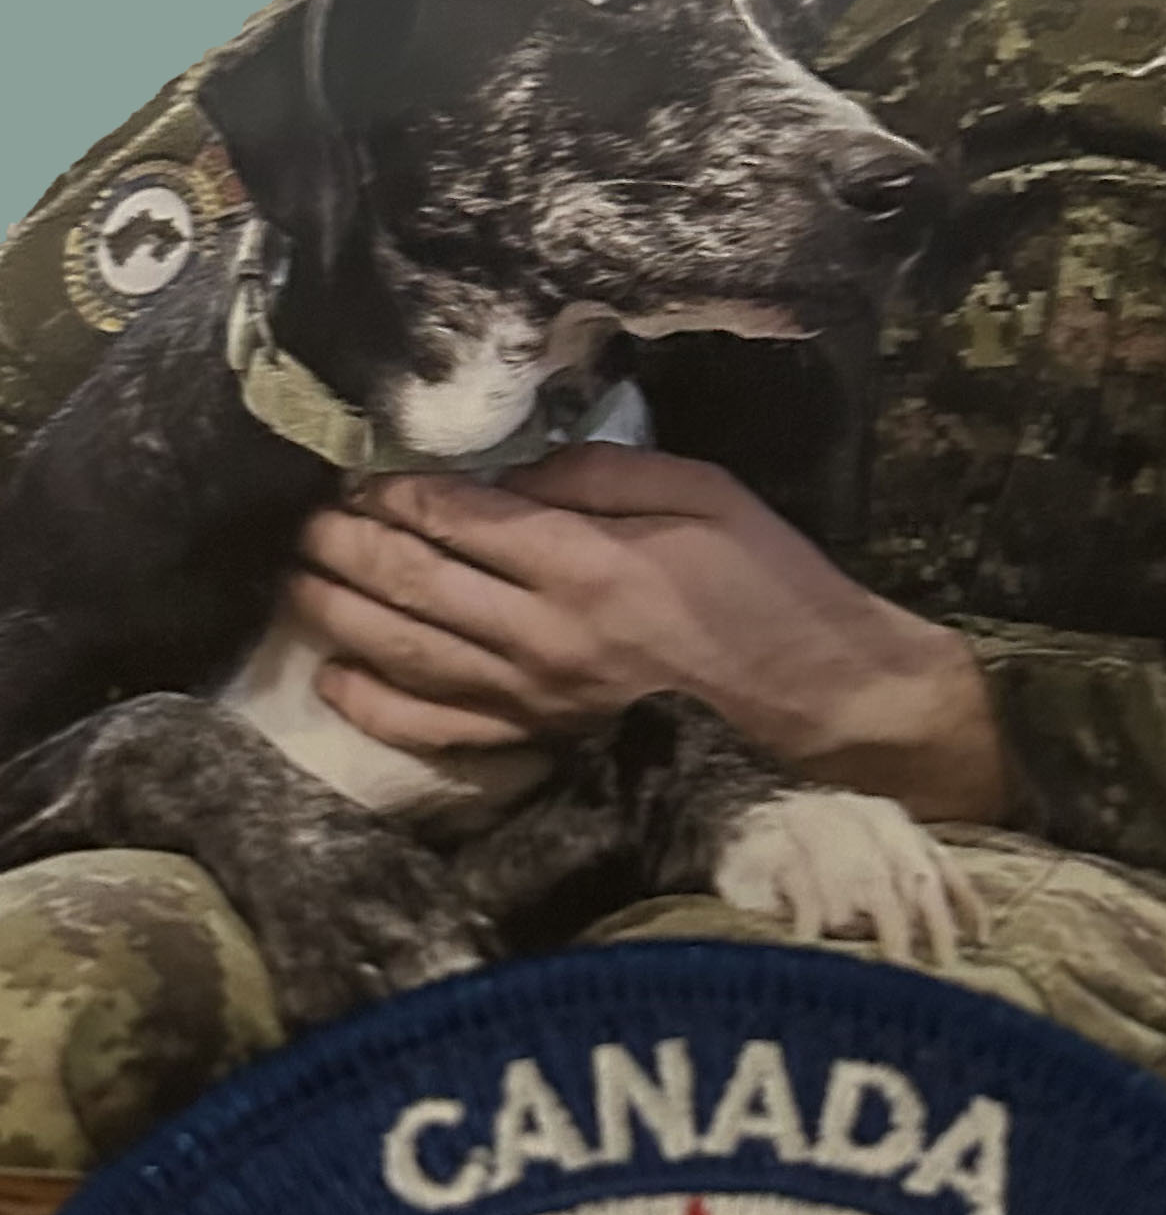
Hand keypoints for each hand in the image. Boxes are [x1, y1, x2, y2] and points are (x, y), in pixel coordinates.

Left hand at [284, 449, 1008, 822]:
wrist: (819, 700)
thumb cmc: (771, 584)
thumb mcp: (701, 492)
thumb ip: (596, 475)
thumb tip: (507, 478)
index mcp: (586, 563)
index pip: (457, 521)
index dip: (394, 494)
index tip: (360, 472)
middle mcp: (545, 637)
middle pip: (413, 585)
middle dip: (346, 546)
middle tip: (305, 518)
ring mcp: (537, 700)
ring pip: (406, 654)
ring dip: (338, 612)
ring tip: (297, 577)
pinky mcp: (544, 743)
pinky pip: (438, 730)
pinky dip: (376, 704)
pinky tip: (333, 676)